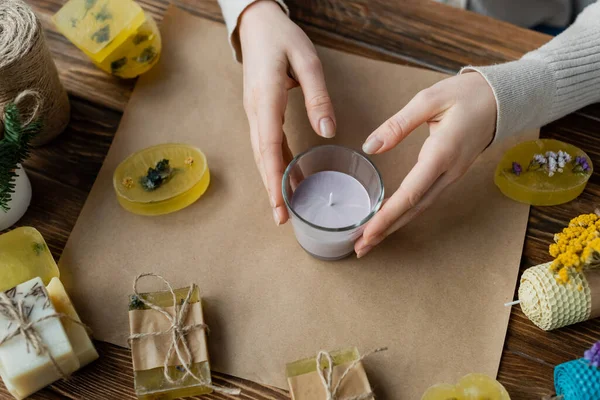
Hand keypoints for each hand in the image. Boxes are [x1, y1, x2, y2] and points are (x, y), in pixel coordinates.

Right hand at [239, 0, 335, 225]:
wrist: (257, 24)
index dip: (274, 178)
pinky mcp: (260, 112)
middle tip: (282, 219)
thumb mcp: (307, 60)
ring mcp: (255, 112)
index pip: (268, 146)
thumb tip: (327, 131)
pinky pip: (267, 143)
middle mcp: (255, 110)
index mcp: (266, 99)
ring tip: (286, 206)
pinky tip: (290, 175)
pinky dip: (277, 162)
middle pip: (261, 157)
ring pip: (262, 153)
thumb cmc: (282, 37)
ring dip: (272, 180)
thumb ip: (317, 96)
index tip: (280, 204)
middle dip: (271, 189)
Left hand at [355, 72, 496, 257]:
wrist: (504, 99)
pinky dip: (406, 212)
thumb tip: (370, 147)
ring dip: (394, 225)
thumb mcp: (429, 100)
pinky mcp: (451, 174)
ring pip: (420, 208)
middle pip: (414, 209)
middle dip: (386, 231)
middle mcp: (448, 172)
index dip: (387, 216)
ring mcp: (452, 176)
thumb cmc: (467, 95)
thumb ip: (398, 125)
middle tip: (360, 249)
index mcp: (442, 154)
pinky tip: (390, 219)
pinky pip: (426, 199)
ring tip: (369, 240)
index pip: (410, 193)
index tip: (367, 232)